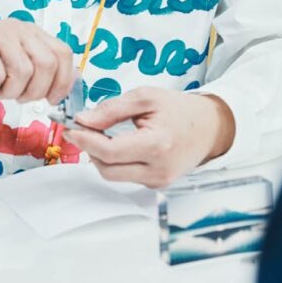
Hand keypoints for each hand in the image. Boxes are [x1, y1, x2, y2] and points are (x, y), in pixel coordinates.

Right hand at [0, 20, 74, 103]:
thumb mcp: (15, 63)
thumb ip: (39, 70)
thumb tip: (67, 86)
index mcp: (32, 33)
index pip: (62, 53)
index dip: (63, 80)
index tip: (53, 99)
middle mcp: (18, 29)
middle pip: (46, 63)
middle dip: (36, 90)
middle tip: (21, 97)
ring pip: (22, 72)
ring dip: (11, 91)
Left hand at [63, 88, 234, 187]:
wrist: (211, 127)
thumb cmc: (181, 110)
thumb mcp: (145, 98)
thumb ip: (111, 109)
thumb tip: (83, 120)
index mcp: (157, 145)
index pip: (108, 151)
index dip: (84, 140)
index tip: (70, 127)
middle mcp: (158, 170)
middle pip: (106, 168)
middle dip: (89, 149)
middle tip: (82, 128)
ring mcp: (158, 181)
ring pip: (113, 175)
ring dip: (100, 155)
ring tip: (101, 133)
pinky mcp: (156, 185)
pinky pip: (125, 175)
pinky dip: (115, 161)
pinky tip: (117, 143)